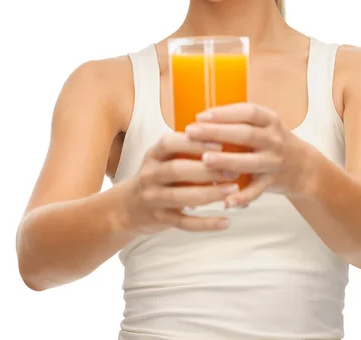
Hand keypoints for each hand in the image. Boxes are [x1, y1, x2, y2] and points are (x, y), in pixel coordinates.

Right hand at [122, 131, 238, 234]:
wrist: (127, 207)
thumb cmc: (157, 176)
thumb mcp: (163, 157)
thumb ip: (185, 148)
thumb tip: (225, 135)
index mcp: (154, 155)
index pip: (169, 143)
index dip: (193, 143)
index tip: (219, 144)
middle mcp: (150, 175)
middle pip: (176, 170)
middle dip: (206, 170)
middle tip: (233, 170)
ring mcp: (153, 198)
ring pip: (180, 197)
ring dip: (209, 194)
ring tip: (232, 190)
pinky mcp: (160, 219)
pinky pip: (184, 223)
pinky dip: (205, 224)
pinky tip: (225, 221)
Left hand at [185, 103, 308, 207]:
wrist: (304, 166)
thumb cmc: (272, 142)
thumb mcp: (263, 125)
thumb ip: (239, 122)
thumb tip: (200, 119)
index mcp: (270, 121)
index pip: (248, 112)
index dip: (224, 113)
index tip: (200, 115)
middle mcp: (274, 140)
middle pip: (246, 134)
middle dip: (217, 132)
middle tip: (191, 132)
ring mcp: (275, 162)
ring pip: (251, 162)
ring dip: (227, 161)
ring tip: (204, 160)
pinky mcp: (273, 182)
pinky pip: (257, 191)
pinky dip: (242, 197)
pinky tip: (225, 201)